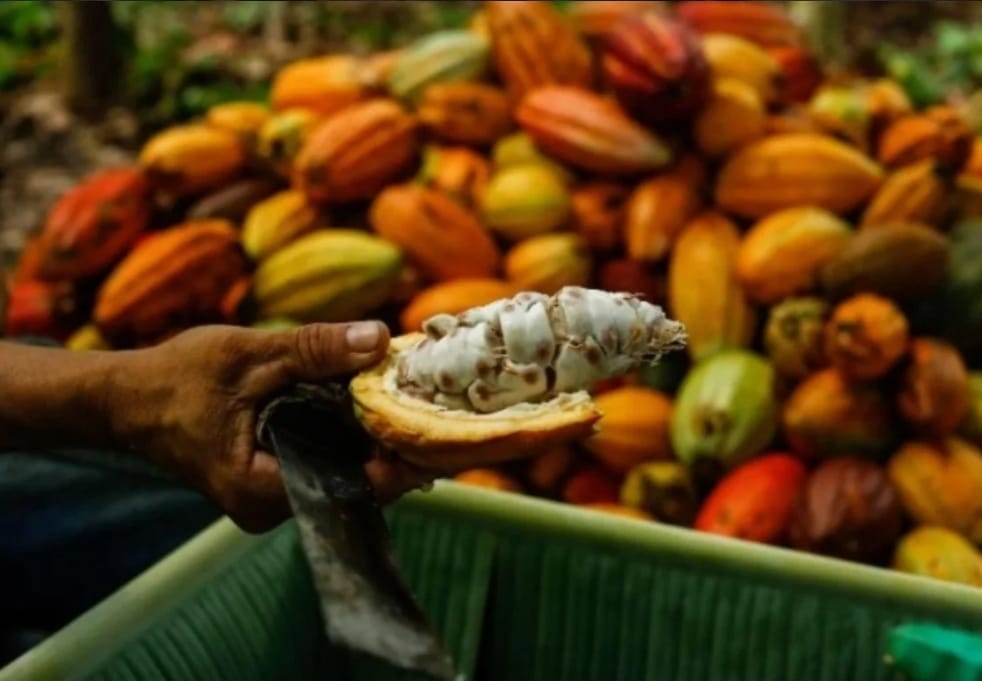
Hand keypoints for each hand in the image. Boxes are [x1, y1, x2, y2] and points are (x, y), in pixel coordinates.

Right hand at [107, 321, 438, 532]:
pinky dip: (345, 436)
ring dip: (370, 439)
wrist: (125, 399)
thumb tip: (380, 338)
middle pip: (352, 483)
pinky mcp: (271, 479)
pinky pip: (322, 463)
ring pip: (340, 473)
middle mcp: (268, 507)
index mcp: (259, 489)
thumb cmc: (175, 378)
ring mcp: (270, 497)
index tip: (435, 427)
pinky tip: (371, 406)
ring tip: (410, 401)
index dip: (399, 458)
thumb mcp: (248, 354)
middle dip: (391, 444)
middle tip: (432, 405)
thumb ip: (314, 349)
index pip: (352, 485)